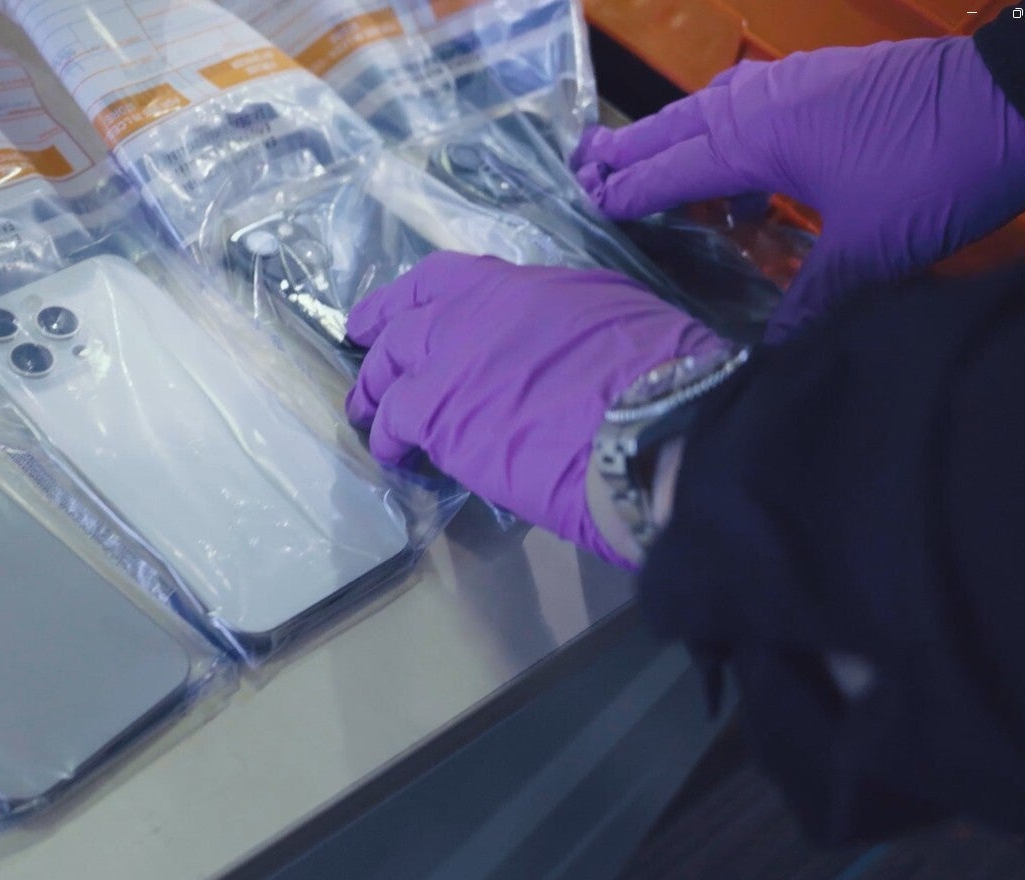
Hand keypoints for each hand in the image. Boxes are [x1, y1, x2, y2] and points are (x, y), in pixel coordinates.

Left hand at [344, 252, 723, 566]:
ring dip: (375, 392)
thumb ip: (560, 321)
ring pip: (387, 369)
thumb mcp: (610, 313)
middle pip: (405, 322)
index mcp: (519, 284)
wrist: (650, 421)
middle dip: (381, 341)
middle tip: (366, 361)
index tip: (392, 311)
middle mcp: (473, 312)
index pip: (444, 277)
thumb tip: (548, 342)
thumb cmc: (657, 371)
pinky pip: (393, 423)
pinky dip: (388, 440)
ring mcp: (448, 359)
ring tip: (369, 415)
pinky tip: (395, 457)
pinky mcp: (436, 413)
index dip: (409, 297)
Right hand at [571, 38, 1024, 341]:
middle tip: (581, 166)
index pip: (667, 170)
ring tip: (644, 163)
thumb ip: (810, 301)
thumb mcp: (870, 251)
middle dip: (626, 150)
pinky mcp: (831, 82)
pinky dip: (727, 133)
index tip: (581, 208)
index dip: (623, 193)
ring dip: (673, 137)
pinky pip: (752, 106)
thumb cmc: (936, 171)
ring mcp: (799, 84)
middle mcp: (763, 102)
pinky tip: (743, 176)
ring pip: (712, 109)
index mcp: (755, 137)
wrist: (1023, 99)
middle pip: (673, 126)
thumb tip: (769, 355)